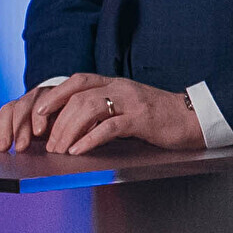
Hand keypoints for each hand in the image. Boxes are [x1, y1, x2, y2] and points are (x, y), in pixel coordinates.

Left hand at [0, 75, 203, 153]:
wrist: (193, 118)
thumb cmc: (159, 117)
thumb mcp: (128, 106)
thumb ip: (105, 109)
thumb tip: (74, 124)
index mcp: (115, 83)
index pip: (77, 81)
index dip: (55, 96)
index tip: (40, 113)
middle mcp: (120, 88)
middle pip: (79, 98)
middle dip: (58, 122)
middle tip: (49, 144)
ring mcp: (131, 102)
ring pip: (90, 109)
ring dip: (69, 131)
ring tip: (61, 150)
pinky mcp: (142, 119)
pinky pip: (110, 127)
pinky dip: (90, 139)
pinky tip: (79, 151)